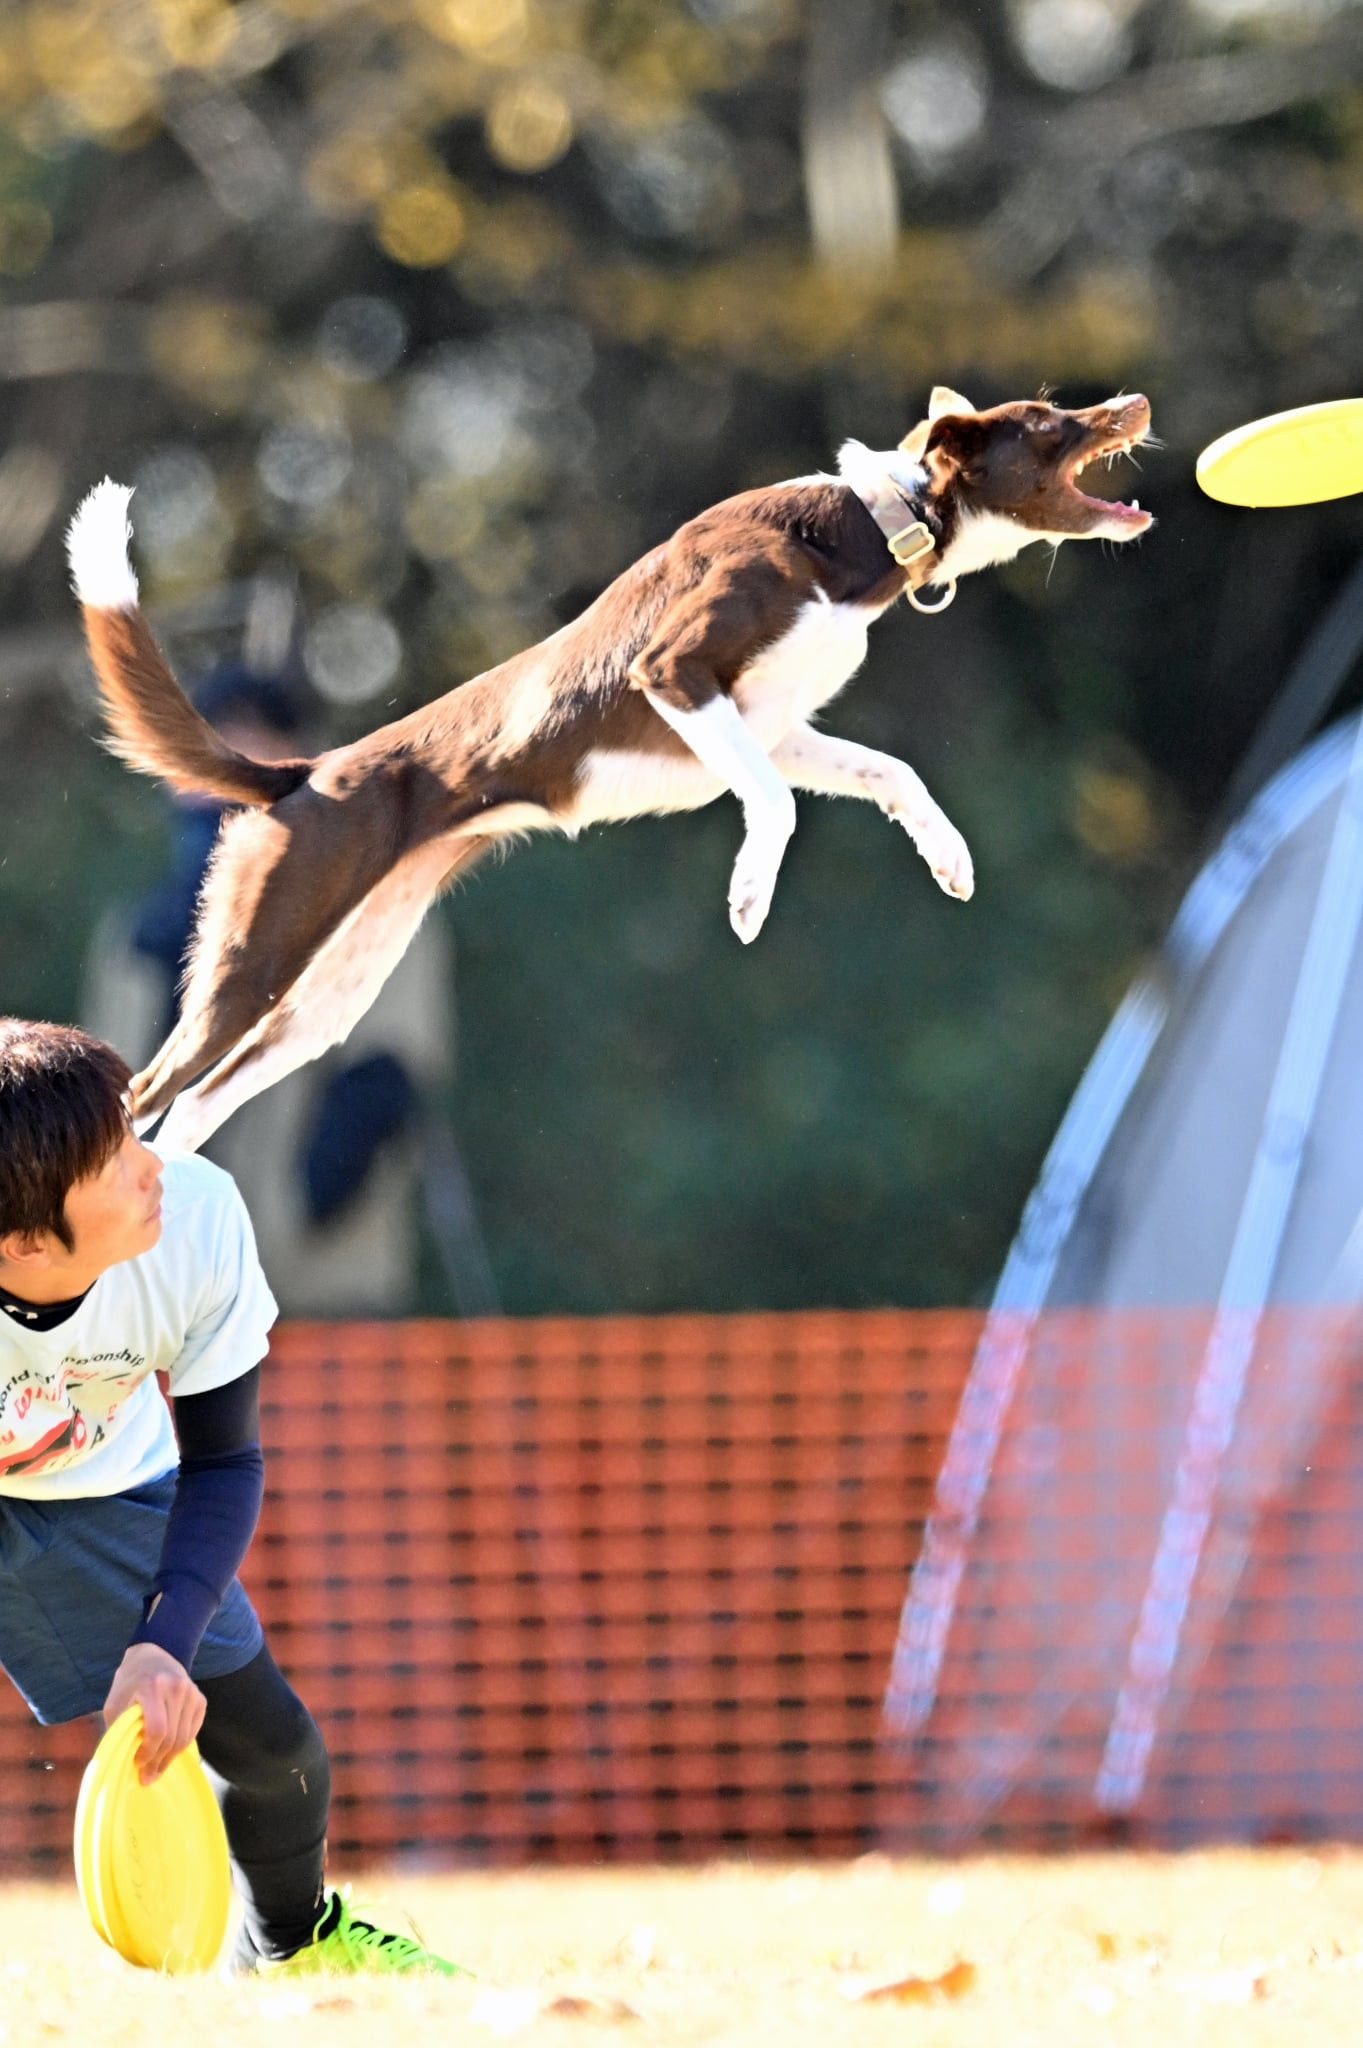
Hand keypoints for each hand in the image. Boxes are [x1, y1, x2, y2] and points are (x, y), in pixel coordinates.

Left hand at [102, 1643, 206, 1784]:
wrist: (154, 1654)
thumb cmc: (129, 1682)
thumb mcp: (116, 1702)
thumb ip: (119, 1729)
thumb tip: (122, 1762)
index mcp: (152, 1687)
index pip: (157, 1729)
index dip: (148, 1752)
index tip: (137, 1763)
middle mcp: (176, 1688)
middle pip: (171, 1737)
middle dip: (158, 1762)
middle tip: (146, 1777)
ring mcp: (191, 1693)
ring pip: (184, 1738)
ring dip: (169, 1759)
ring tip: (156, 1770)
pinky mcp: (200, 1699)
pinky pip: (193, 1732)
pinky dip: (181, 1746)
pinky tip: (168, 1753)